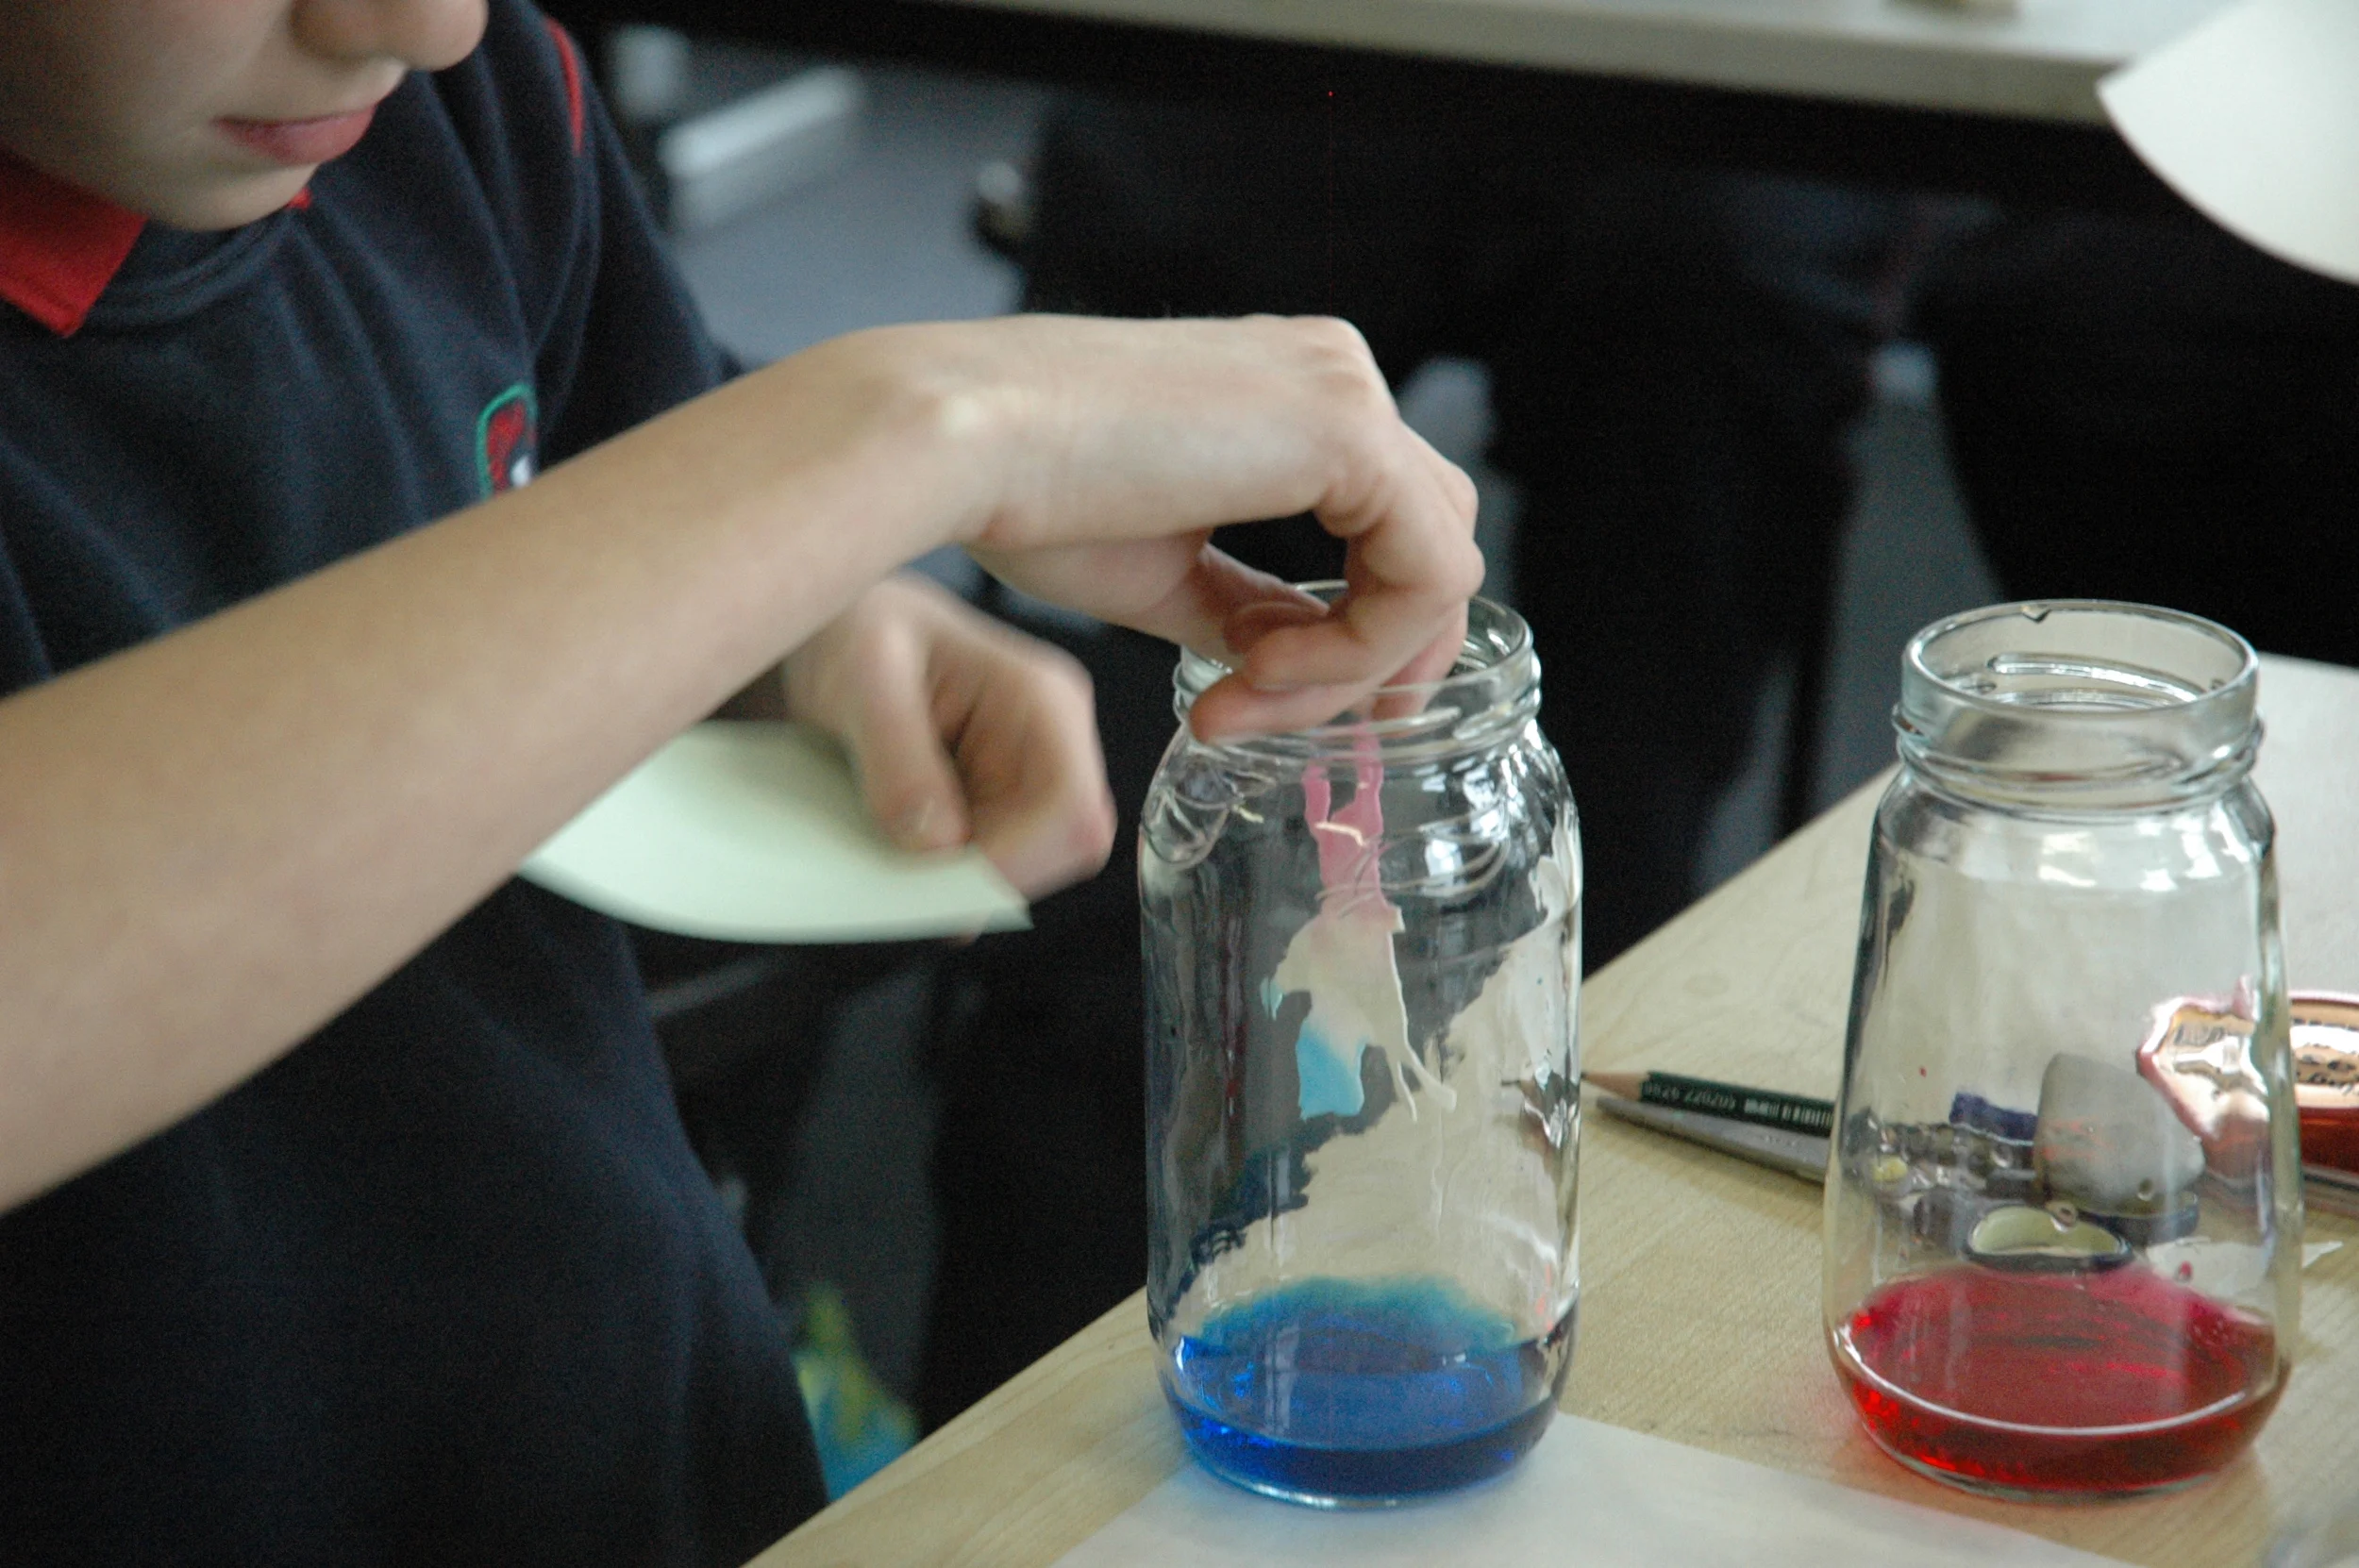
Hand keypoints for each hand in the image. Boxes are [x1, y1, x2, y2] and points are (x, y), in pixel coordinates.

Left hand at [781, 574, 1116, 899]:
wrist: (839, 634)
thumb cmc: (858, 629)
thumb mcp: (864, 677)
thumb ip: (898, 757)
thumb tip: (938, 843)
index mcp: (1043, 699)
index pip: (1072, 807)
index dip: (1018, 859)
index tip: (941, 882)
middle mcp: (1053, 741)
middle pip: (1062, 849)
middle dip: (987, 874)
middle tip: (909, 875)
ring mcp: (1029, 777)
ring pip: (1030, 868)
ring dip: (961, 878)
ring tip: (895, 850)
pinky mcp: (999, 805)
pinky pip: (992, 866)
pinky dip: (945, 876)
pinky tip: (901, 849)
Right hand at [834, 315, 1483, 736]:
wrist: (954, 446)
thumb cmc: (1021, 495)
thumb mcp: (1162, 572)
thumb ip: (1243, 609)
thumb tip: (1292, 659)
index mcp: (1288, 395)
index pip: (1387, 529)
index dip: (1349, 640)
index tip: (1255, 703)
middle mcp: (1332, 375)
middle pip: (1430, 544)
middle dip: (1371, 660)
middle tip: (1273, 719)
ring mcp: (1346, 392)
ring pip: (1436, 567)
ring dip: (1351, 666)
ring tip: (1241, 698)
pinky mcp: (1347, 430)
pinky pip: (1424, 572)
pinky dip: (1358, 647)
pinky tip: (1256, 668)